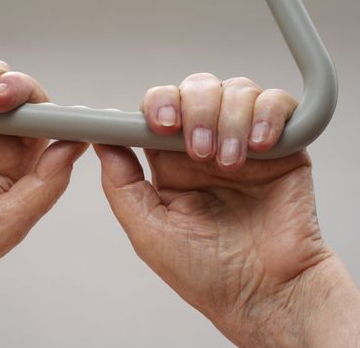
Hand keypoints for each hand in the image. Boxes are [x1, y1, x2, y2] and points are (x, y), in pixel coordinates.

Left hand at [95, 73, 359, 346]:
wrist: (265, 295)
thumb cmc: (206, 273)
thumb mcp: (149, 231)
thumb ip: (122, 185)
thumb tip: (102, 142)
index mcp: (170, 165)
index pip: (158, 110)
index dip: (157, 105)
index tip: (160, 123)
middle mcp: (206, 148)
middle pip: (195, 89)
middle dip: (194, 109)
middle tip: (198, 151)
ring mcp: (243, 143)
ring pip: (234, 90)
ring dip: (228, 119)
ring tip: (229, 163)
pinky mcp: (283, 147)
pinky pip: (277, 103)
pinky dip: (267, 115)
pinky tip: (259, 146)